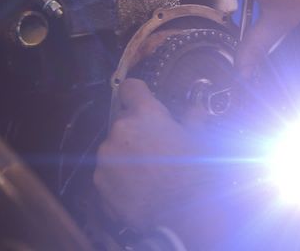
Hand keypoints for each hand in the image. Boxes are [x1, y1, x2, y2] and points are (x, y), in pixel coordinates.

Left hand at [94, 79, 223, 246]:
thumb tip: (195, 109)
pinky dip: (119, 177)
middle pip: (122, 121)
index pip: (130, 88)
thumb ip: (193, 119)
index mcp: (145, 114)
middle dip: (136, 131)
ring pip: (113, 148)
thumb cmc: (196, 171)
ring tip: (147, 173)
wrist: (185, 212)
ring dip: (126, 155)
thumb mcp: (201, 139)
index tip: (144, 102)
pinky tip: (139, 188)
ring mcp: (105, 157)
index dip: (137, 94)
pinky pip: (107, 172)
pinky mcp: (99, 182)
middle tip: (155, 147)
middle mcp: (120, 131)